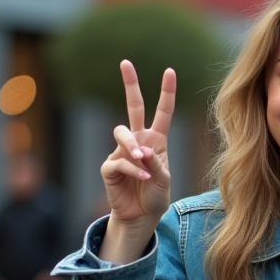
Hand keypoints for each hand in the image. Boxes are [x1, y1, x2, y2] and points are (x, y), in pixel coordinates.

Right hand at [99, 60, 175, 263]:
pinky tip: (143, 178)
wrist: (141, 217)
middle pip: (133, 106)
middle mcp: (138, 141)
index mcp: (156, 140)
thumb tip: (140, 151)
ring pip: (122, 134)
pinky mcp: (110, 167)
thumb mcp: (164, 180)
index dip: (166, 92)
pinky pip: (119, 161)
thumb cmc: (156, 196)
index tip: (169, 70)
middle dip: (130, 84)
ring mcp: (122, 152)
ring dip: (133, 146)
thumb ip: (156, 163)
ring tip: (142, 159)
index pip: (162, 112)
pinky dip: (133, 170)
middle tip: (126, 62)